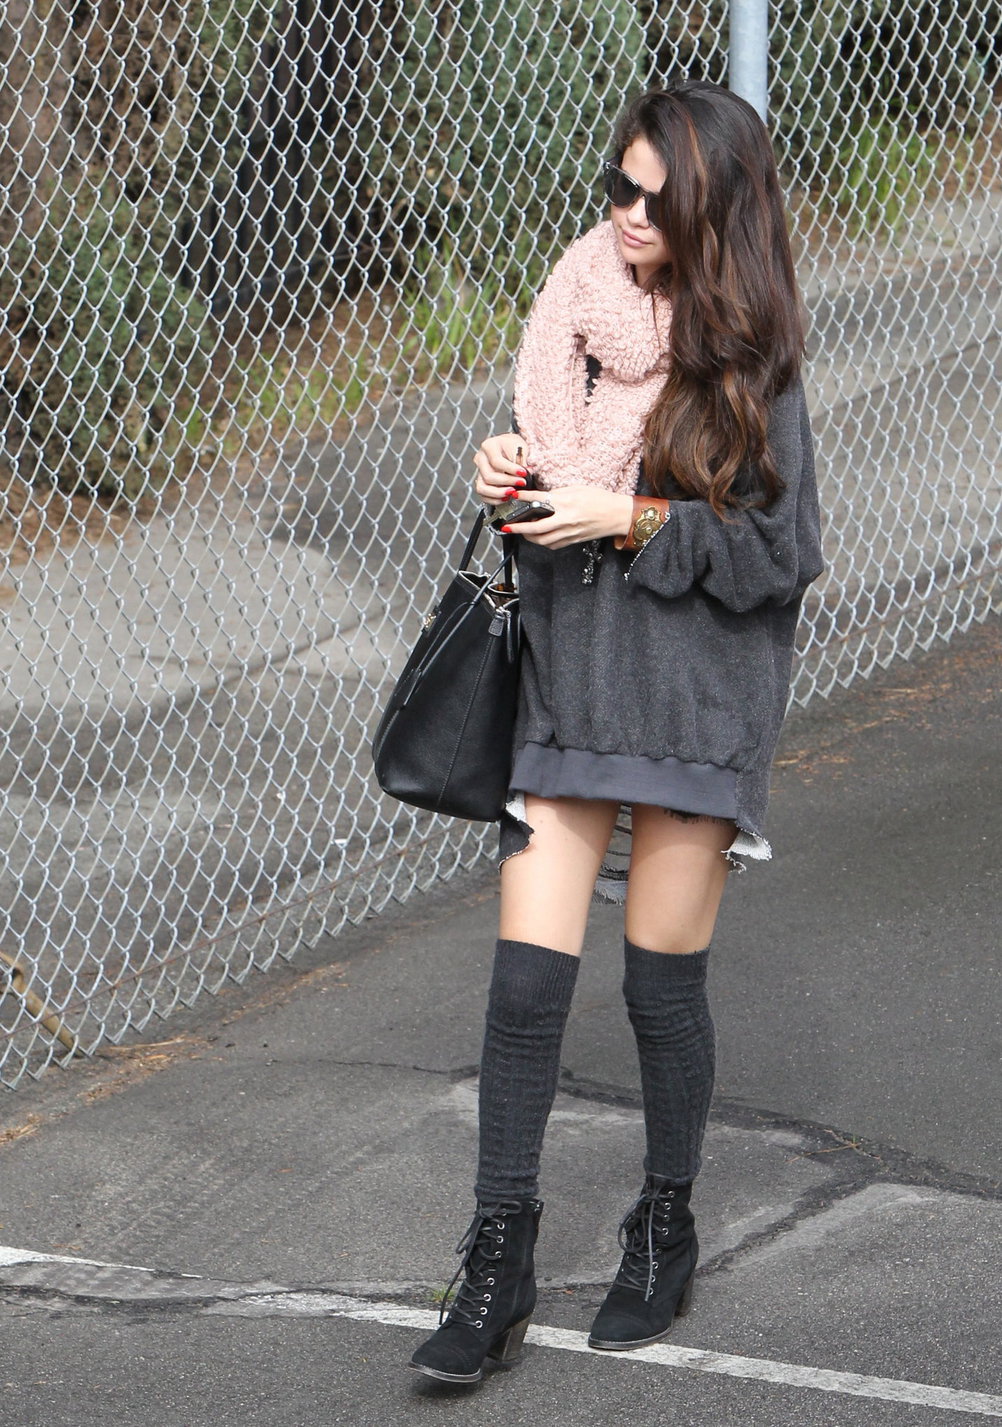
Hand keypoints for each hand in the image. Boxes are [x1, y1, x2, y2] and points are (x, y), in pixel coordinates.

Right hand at [473, 434, 528, 503]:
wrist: (510, 447)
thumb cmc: (514, 446)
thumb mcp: (521, 447)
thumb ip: (523, 460)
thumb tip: (528, 472)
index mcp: (489, 446)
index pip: (496, 461)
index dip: (511, 470)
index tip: (523, 473)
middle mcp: (481, 458)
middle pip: (489, 476)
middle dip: (507, 482)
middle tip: (521, 483)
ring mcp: (479, 471)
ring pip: (482, 488)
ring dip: (498, 493)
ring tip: (512, 492)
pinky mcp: (481, 481)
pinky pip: (483, 495)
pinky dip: (495, 499)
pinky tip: (506, 497)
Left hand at [503, 486, 633, 548]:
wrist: (617, 515)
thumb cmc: (599, 499)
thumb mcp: (577, 489)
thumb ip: (558, 494)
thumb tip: (540, 496)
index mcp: (566, 502)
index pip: (539, 500)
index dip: (522, 498)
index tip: (512, 496)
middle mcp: (566, 519)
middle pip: (536, 527)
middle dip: (518, 528)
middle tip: (507, 527)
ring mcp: (570, 532)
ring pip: (543, 540)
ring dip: (529, 537)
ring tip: (521, 531)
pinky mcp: (573, 540)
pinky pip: (553, 545)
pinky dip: (543, 542)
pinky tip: (539, 537)